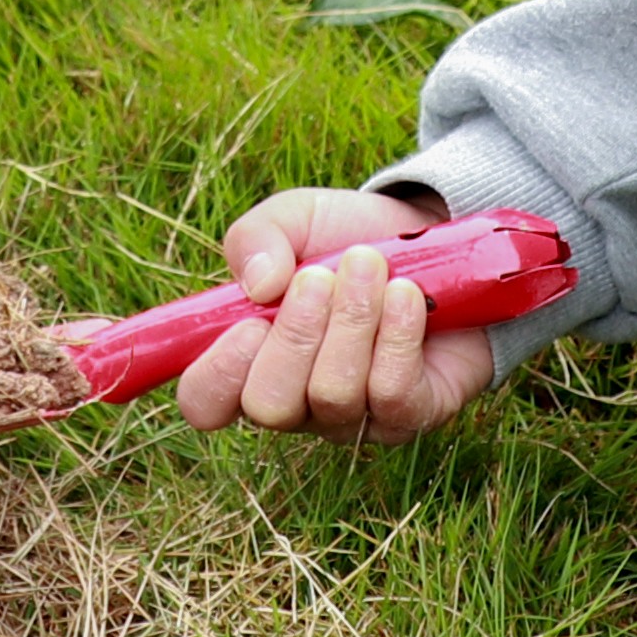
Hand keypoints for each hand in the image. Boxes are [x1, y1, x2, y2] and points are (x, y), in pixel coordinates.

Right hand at [173, 187, 498, 442]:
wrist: (433, 237)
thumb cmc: (348, 236)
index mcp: (250, 359)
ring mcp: (353, 416)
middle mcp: (296, 400)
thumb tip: (259, 286)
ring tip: (370, 265)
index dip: (217, 373)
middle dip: (295, 335)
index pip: (204, 402)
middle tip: (320, 277)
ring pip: (334, 394)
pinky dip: (397, 333)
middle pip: (270, 406)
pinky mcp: (410, 415)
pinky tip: (406, 295)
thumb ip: (256, 239)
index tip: (249, 322)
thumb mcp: (294, 219)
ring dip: (352, 319)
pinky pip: (392, 394)